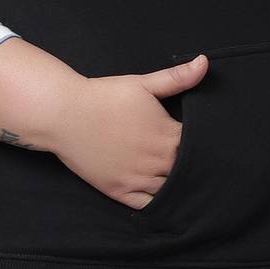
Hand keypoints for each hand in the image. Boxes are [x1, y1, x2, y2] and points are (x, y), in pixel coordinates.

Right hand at [50, 54, 209, 207]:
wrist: (65, 114)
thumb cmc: (105, 96)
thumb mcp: (143, 83)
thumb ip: (177, 77)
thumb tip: (204, 62)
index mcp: (167, 135)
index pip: (199, 146)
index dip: (202, 144)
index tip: (202, 140)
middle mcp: (156, 161)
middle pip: (187, 171)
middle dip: (191, 165)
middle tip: (195, 161)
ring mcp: (137, 179)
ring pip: (170, 190)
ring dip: (176, 184)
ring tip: (177, 175)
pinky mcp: (119, 191)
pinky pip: (148, 206)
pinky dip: (158, 202)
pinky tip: (159, 193)